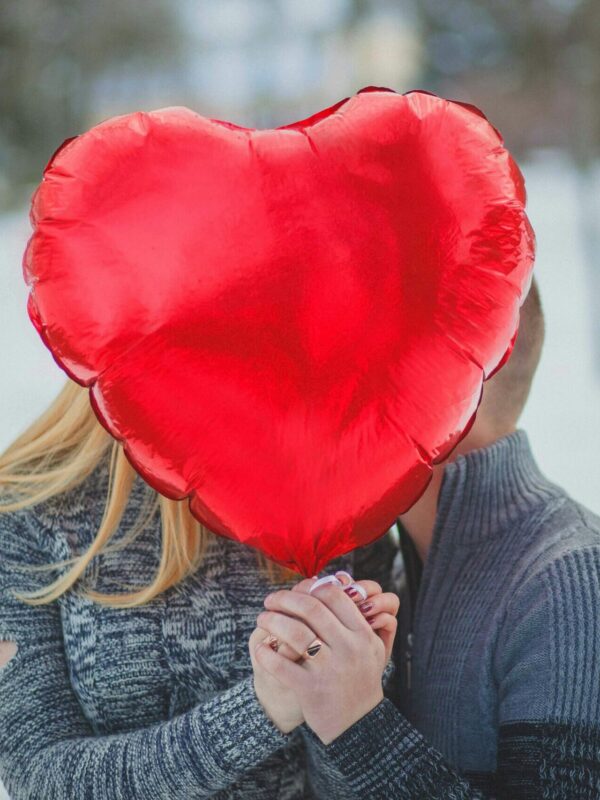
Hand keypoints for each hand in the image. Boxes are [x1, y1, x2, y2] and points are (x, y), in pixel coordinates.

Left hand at [253, 574, 399, 744]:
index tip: (295, 589)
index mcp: (363, 634)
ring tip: (263, 619)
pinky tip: (261, 649)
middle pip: (311, 608)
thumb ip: (354, 617)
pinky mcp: (311, 690)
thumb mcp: (369, 648)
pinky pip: (281, 665)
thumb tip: (329, 583)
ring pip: (294, 632)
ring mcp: (330, 670)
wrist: (358, 726)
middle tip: (271, 600)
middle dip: (285, 599)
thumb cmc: (358, 680)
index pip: (334, 596)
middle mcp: (349, 649)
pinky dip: (267, 654)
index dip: (310, 587)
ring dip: (272, 621)